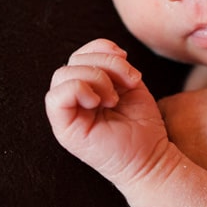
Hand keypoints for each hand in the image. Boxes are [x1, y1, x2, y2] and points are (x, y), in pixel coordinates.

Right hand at [45, 39, 173, 187]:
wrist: (151, 157)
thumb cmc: (142, 123)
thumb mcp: (130, 84)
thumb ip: (115, 64)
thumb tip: (111, 49)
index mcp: (87, 87)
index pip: (81, 54)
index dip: (103, 49)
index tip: (127, 64)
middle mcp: (73, 99)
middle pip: (73, 61)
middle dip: (105, 64)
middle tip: (127, 84)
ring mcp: (66, 114)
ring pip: (63, 74)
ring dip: (96, 78)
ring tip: (115, 98)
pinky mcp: (64, 130)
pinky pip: (55, 97)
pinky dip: (79, 90)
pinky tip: (99, 103)